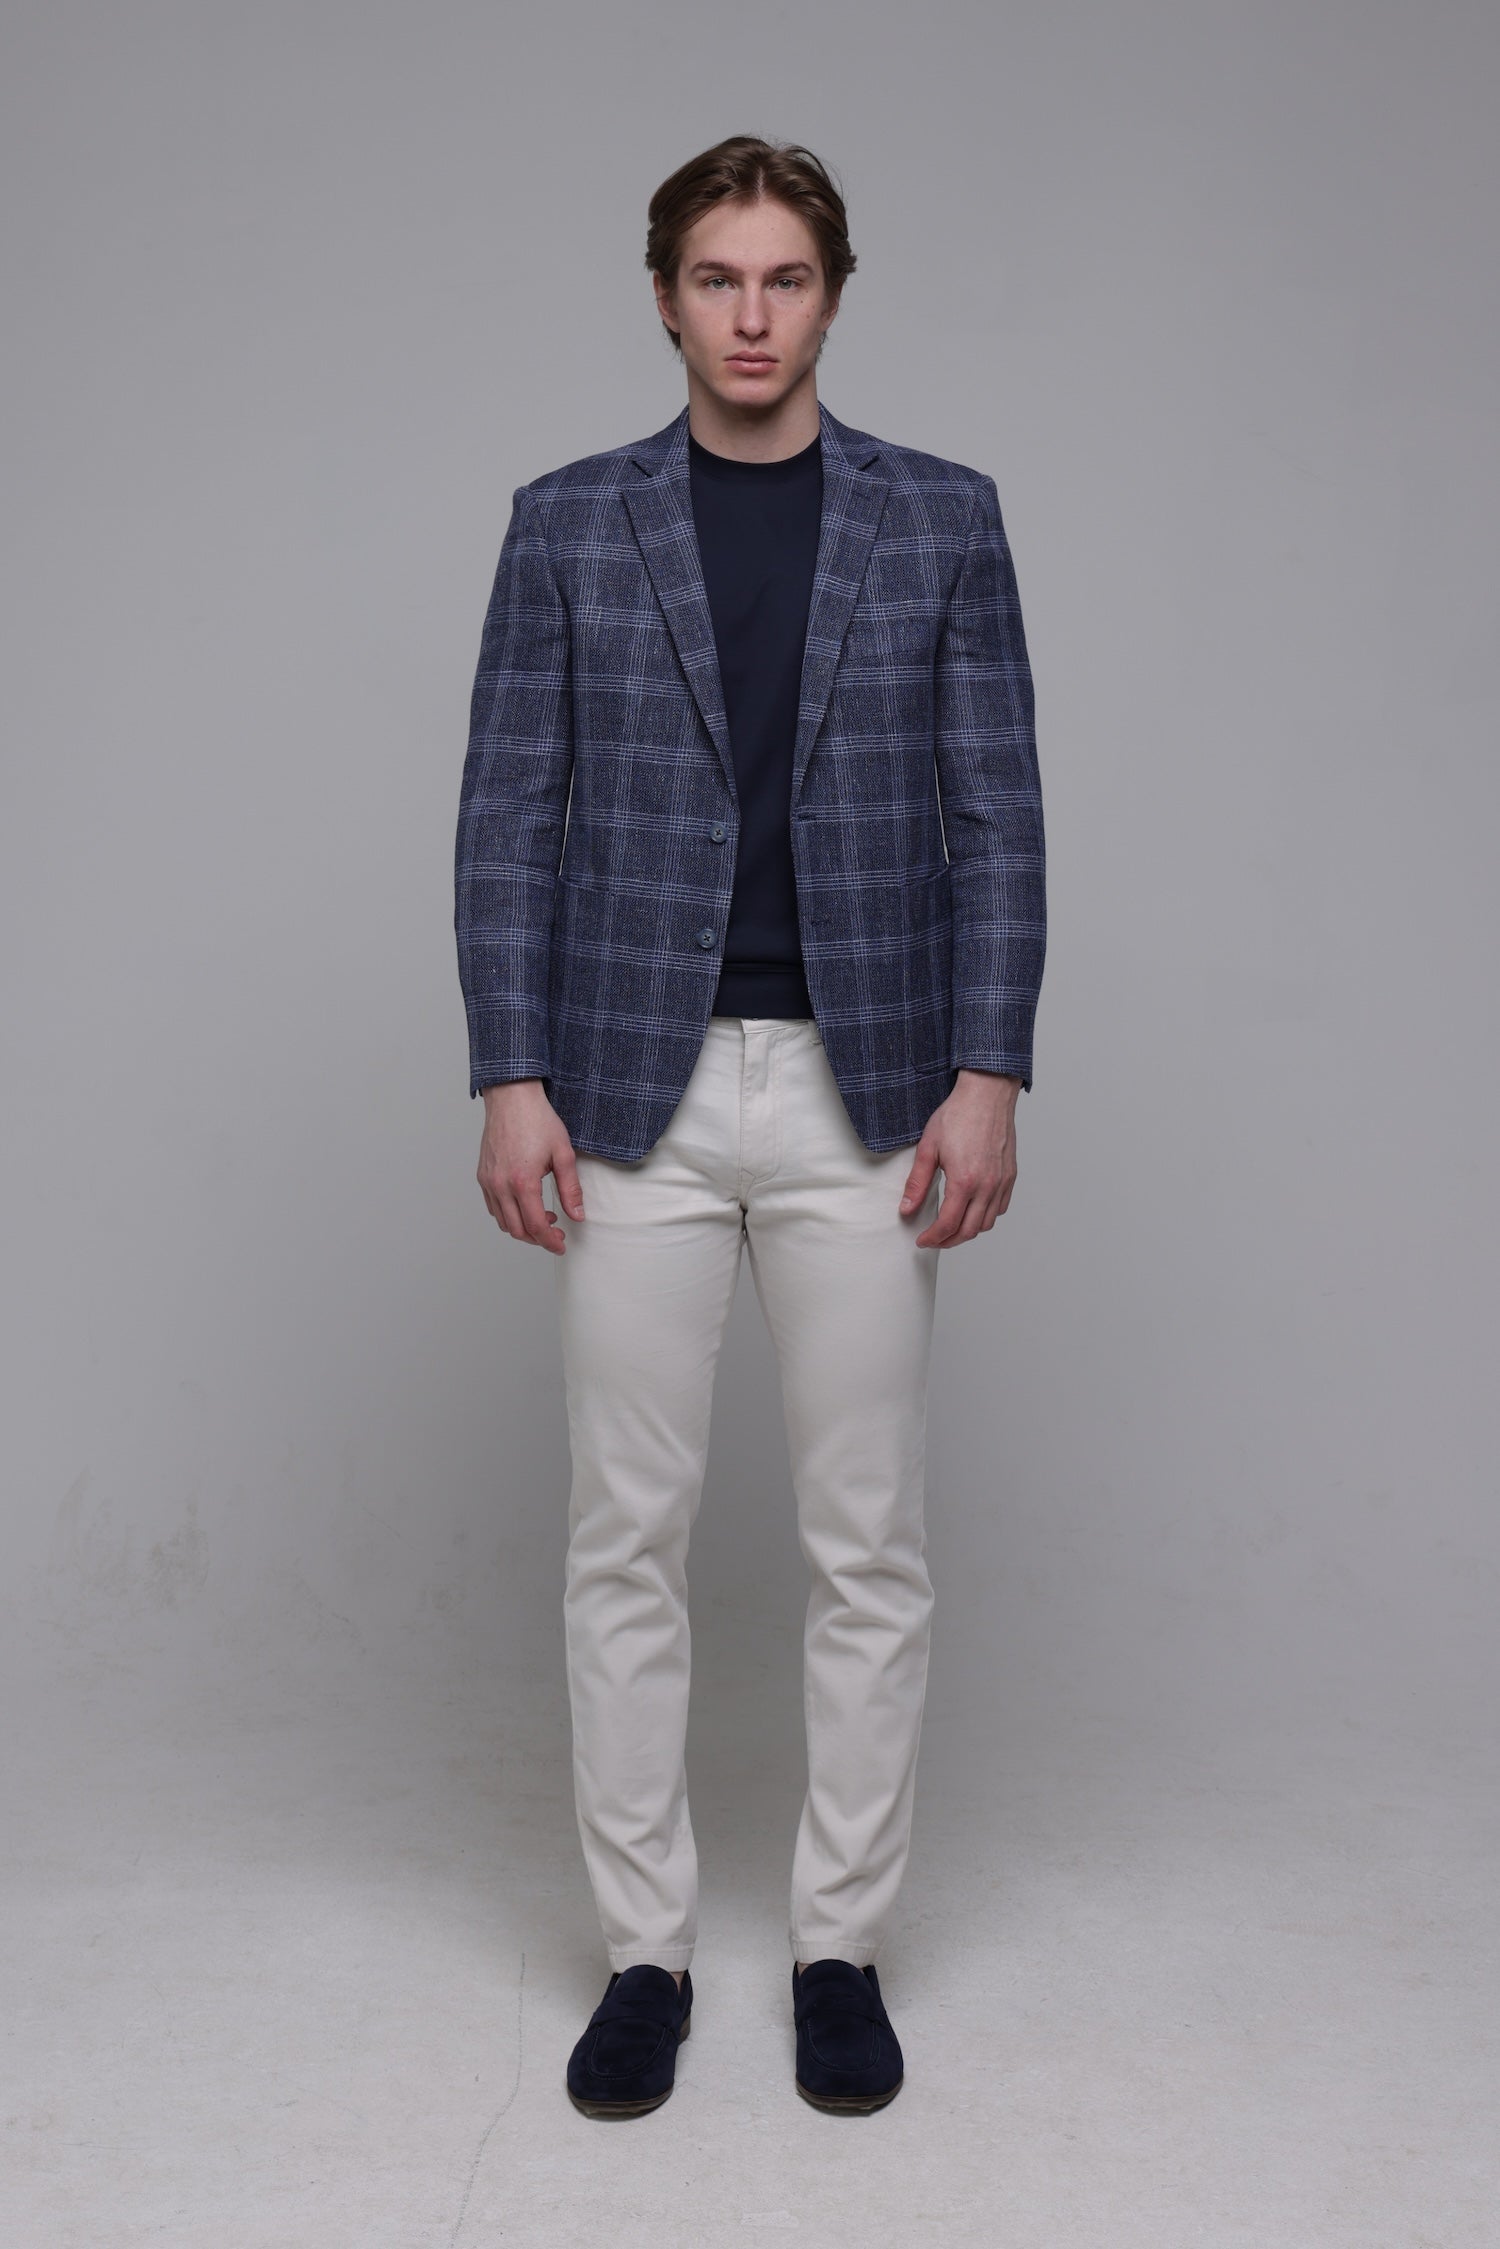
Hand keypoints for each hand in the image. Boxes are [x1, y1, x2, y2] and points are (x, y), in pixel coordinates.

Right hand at [476, 1081, 584, 1253]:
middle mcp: (500, 1185)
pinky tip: (525, 1206)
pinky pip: (493, 1207)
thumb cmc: (538, 1120)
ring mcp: (488, 1181)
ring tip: (544, 1218)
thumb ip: (571, 1189)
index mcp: (523, 1182)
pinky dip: (508, 1215)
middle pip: (517, 1230)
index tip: (561, 1245)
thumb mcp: (563, 1154)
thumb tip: (578, 1215)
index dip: (550, 1241)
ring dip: (523, 1228)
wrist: (512, 1098)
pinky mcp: (483, 1176)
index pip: (536, 1226)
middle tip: (556, 1235)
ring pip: (503, 1222)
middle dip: (538, 1239)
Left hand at [899, 1070, 1021, 1248]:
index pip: (948, 1225)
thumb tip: (906, 1209)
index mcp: (964, 1181)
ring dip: (968, 1231)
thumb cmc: (958, 1115)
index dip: (933, 1238)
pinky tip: (972, 1210)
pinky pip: (1000, 1208)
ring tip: (951, 1228)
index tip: (922, 1240)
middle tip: (934, 1239)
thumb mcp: (928, 1148)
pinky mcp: (1009, 1176)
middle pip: (969, 1231)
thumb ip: (917, 1183)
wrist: (986, 1095)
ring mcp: (1001, 1182)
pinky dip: (986, 1217)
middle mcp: (986, 1186)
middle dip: (949, 1241)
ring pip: (987, 1223)